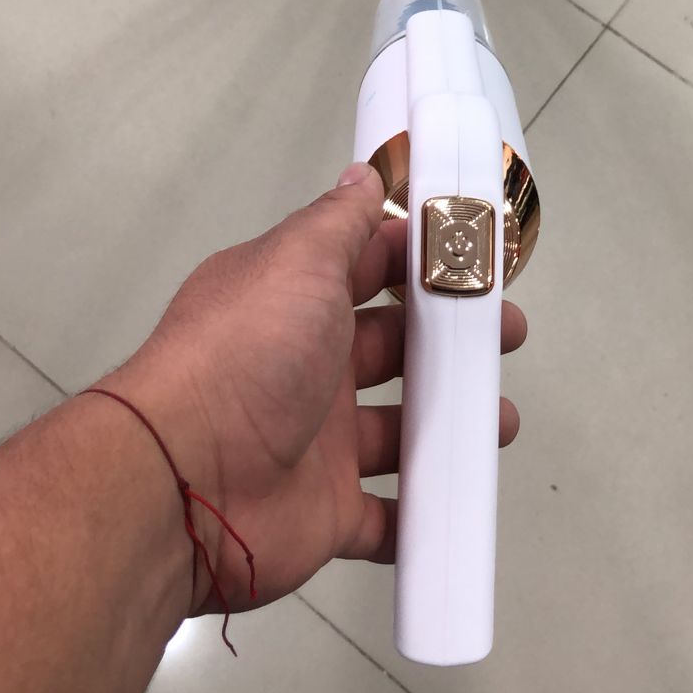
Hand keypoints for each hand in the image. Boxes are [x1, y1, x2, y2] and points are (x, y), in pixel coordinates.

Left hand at [108, 163, 527, 616]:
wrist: (184, 480)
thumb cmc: (246, 355)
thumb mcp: (296, 262)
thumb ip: (338, 222)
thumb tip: (362, 176)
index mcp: (297, 301)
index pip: (368, 269)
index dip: (422, 263)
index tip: (479, 261)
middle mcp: (306, 367)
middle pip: (394, 349)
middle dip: (452, 344)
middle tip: (508, 340)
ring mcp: (318, 444)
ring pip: (400, 431)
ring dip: (450, 426)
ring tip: (500, 423)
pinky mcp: (328, 513)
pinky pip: (386, 516)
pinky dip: (422, 513)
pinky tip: (462, 498)